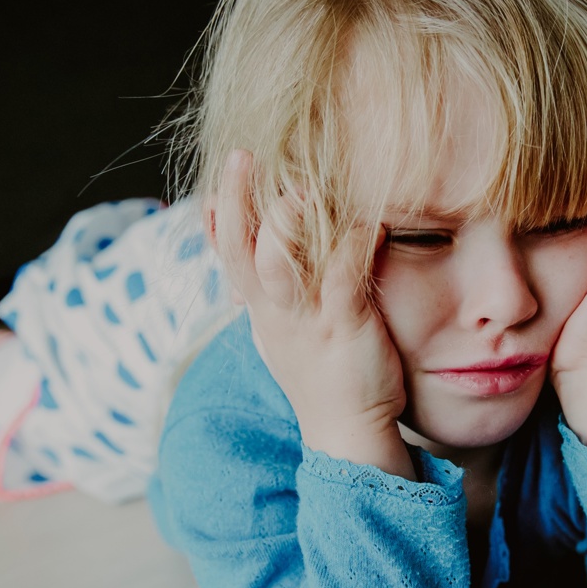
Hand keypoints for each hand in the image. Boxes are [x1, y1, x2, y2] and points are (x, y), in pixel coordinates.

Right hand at [211, 150, 413, 478]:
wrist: (345, 431)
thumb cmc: (323, 377)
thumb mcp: (286, 334)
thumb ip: (276, 295)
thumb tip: (271, 257)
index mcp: (261, 310)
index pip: (227, 256)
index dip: (217, 217)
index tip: (216, 182)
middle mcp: (274, 311)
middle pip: (241, 247)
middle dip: (237, 200)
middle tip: (242, 156)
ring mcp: (307, 318)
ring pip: (280, 261)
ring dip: (286, 222)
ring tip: (299, 188)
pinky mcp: (343, 326)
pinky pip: (342, 277)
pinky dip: (353, 245)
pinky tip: (370, 224)